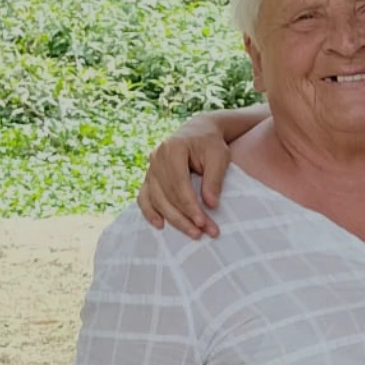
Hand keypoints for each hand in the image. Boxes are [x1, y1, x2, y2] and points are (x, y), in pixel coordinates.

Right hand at [137, 115, 233, 237]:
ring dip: (173, 219)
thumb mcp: (219, 156)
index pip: (179, 184)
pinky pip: (144, 196)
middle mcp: (157, 157)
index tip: (203, 223)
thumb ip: (214, 179)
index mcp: (173, 148)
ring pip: (156, 199)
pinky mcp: (150, 176)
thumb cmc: (211, 144)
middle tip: (203, 233)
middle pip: (167, 194)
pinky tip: (159, 225)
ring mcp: (151, 167)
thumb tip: (211, 205)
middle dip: (184, 217)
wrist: (198, 131)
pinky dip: (149, 211)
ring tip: (192, 233)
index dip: (190, 206)